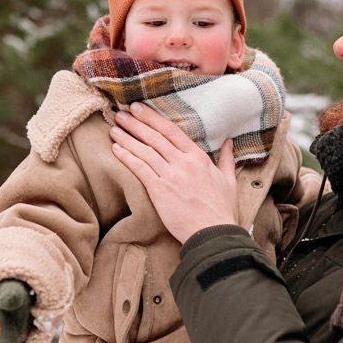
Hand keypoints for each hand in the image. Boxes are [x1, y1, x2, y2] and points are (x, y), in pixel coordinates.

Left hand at [109, 102, 238, 243]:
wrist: (214, 233)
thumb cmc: (222, 210)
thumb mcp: (228, 180)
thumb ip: (226, 159)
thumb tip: (228, 142)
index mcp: (198, 157)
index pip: (172, 131)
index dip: (153, 118)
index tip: (139, 109)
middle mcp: (183, 162)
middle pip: (155, 137)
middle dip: (136, 123)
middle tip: (121, 113)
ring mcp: (170, 176)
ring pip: (145, 150)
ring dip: (127, 138)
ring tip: (114, 128)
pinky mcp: (159, 191)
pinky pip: (140, 169)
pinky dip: (127, 157)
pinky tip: (116, 149)